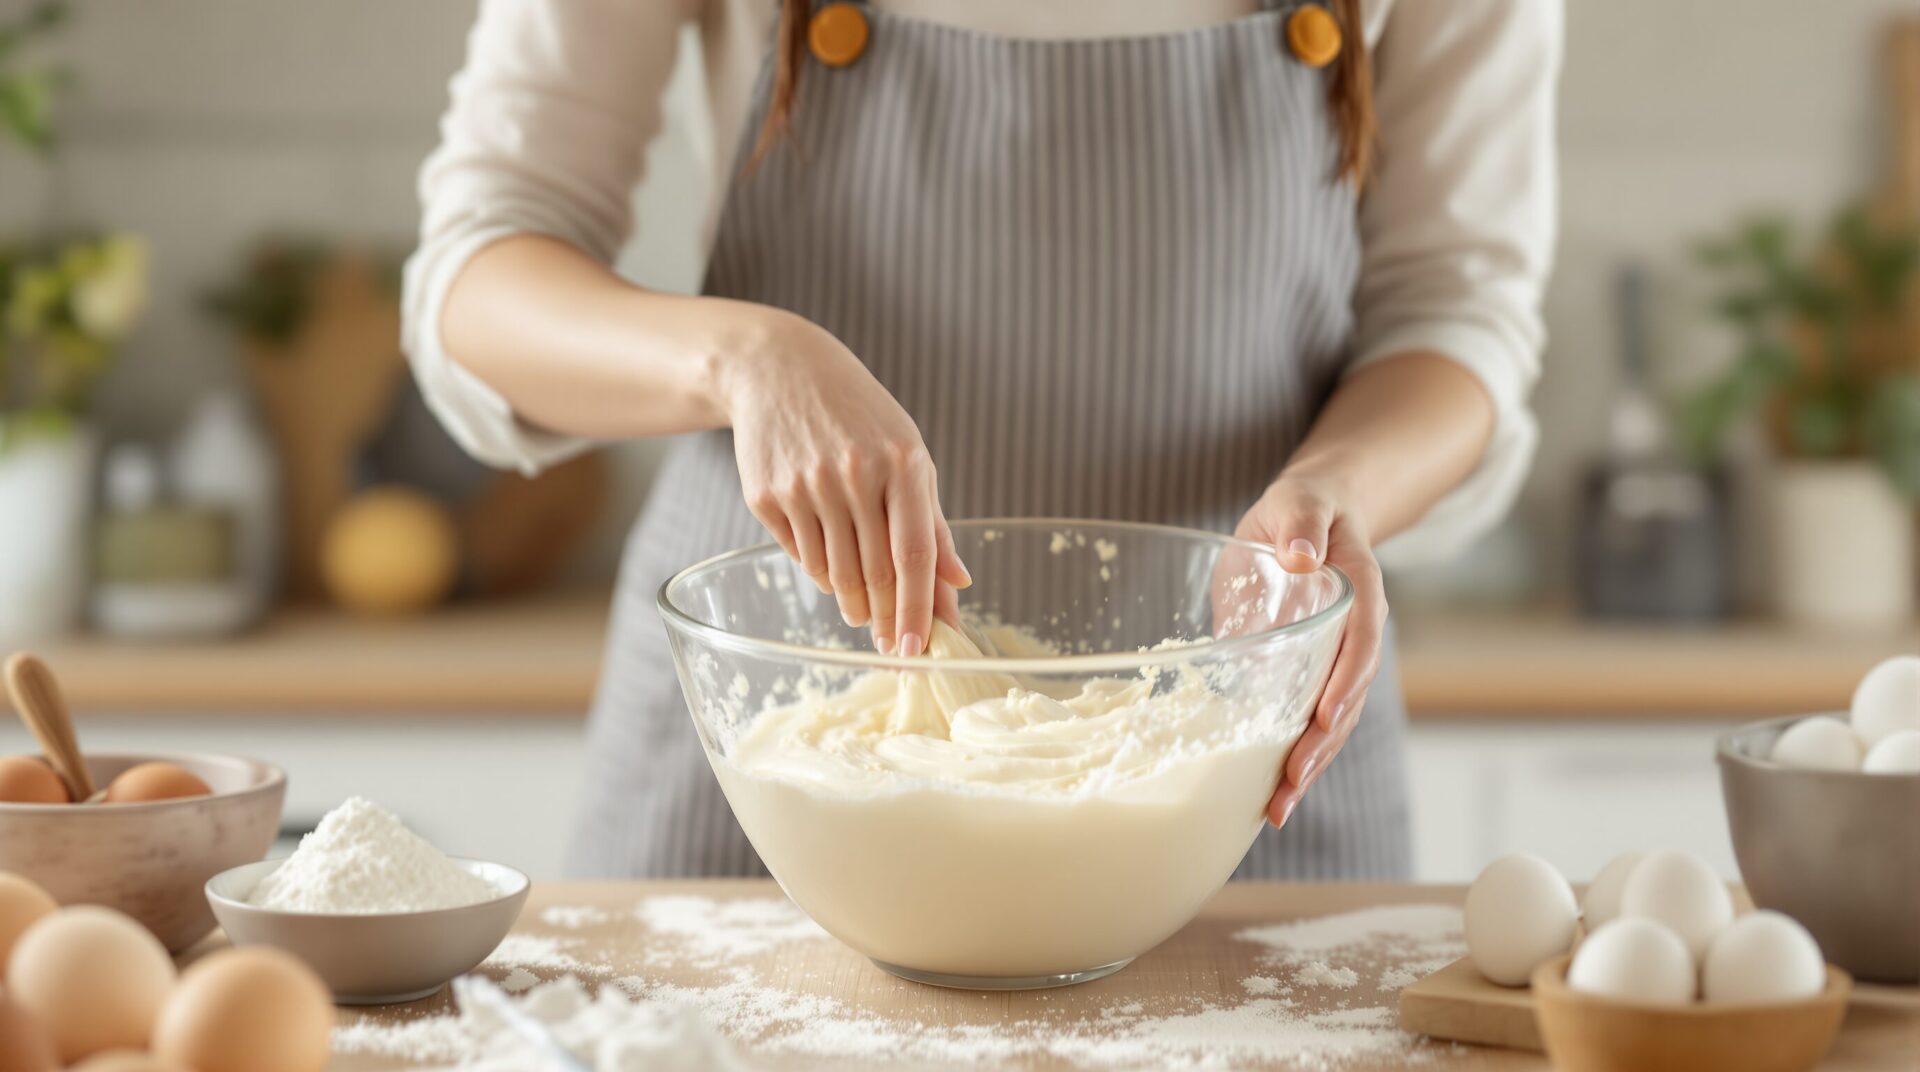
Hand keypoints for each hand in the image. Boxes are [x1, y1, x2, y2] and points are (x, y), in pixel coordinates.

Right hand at [723, 309, 969, 654]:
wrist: (780, 371)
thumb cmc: (858, 417)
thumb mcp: (907, 453)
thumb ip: (933, 521)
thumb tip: (960, 583)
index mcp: (902, 462)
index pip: (914, 554)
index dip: (917, 608)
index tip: (916, 648)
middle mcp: (854, 474)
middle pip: (875, 573)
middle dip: (885, 619)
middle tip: (889, 643)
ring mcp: (806, 485)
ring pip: (835, 573)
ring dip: (853, 604)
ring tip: (862, 611)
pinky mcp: (767, 496)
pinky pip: (801, 557)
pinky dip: (821, 575)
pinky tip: (831, 570)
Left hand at [1233, 471, 1386, 829]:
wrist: (1312, 514)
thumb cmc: (1304, 506)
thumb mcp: (1301, 500)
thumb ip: (1303, 522)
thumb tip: (1303, 554)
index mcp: (1361, 592)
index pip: (1361, 642)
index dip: (1346, 682)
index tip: (1324, 718)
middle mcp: (1356, 635)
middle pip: (1348, 698)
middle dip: (1321, 745)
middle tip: (1289, 786)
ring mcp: (1336, 660)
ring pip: (1331, 722)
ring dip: (1307, 766)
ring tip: (1276, 808)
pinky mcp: (1311, 674)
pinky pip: (1307, 720)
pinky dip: (1291, 756)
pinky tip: (1266, 792)